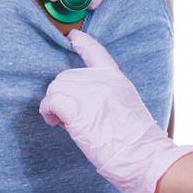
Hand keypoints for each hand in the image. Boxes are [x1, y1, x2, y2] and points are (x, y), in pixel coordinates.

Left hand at [39, 30, 192, 192]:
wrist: (144, 156)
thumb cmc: (138, 141)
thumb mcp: (126, 106)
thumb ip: (107, 95)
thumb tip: (84, 102)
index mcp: (116, 78)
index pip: (96, 52)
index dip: (83, 42)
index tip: (73, 36)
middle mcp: (101, 81)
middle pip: (66, 76)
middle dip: (64, 95)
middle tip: (71, 117)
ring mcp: (88, 93)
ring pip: (56, 88)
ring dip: (55, 105)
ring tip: (65, 123)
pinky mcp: (76, 110)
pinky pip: (50, 102)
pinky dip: (48, 112)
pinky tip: (55, 123)